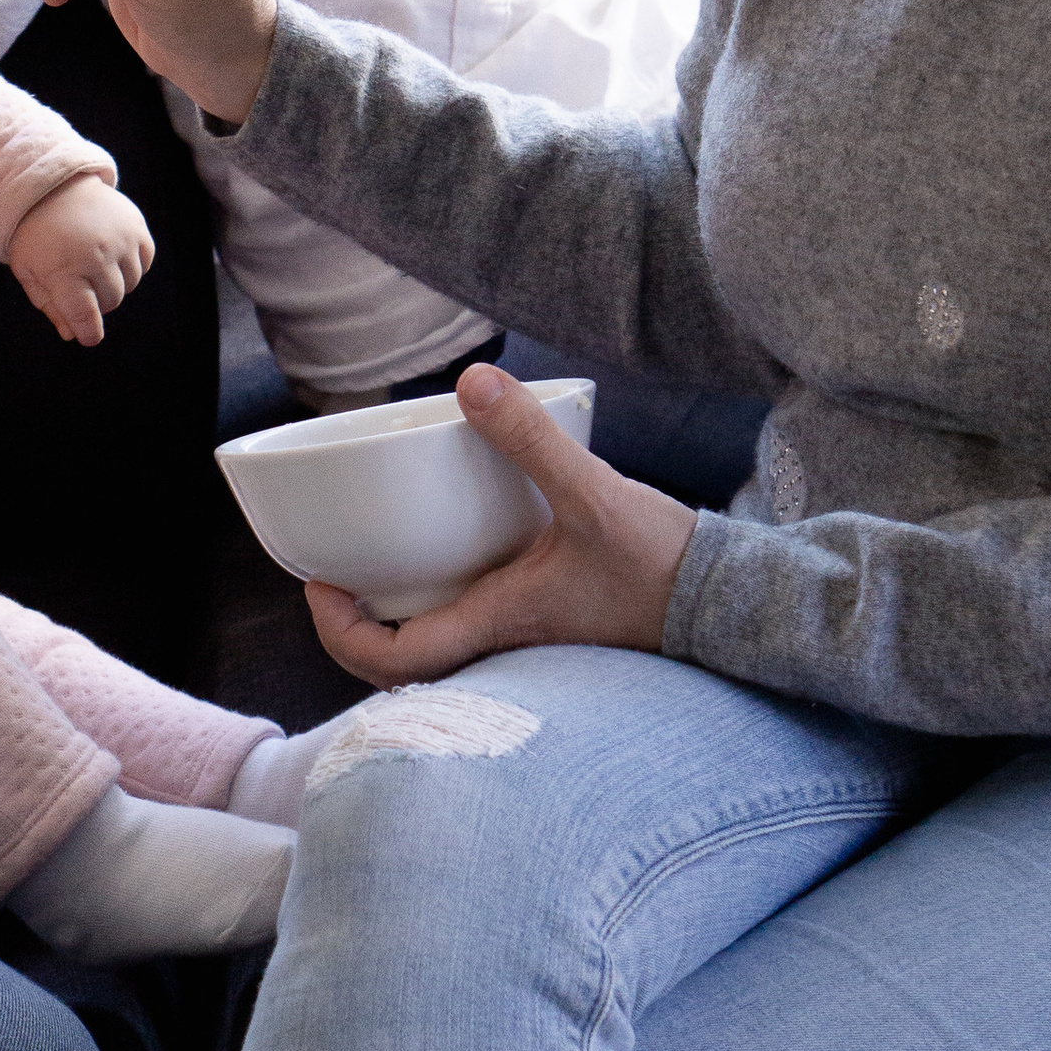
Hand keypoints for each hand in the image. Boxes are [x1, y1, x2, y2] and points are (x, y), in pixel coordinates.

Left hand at [7, 178, 153, 347]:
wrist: (52, 187)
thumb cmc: (37, 236)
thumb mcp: (29, 272)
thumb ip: (50, 306)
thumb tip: (72, 334)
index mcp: (63, 270)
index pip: (85, 315)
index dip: (89, 332)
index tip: (88, 336)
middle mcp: (95, 255)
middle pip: (111, 301)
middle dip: (98, 301)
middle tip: (81, 286)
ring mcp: (119, 239)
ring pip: (129, 284)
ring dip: (114, 283)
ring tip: (93, 266)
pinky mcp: (136, 226)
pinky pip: (144, 262)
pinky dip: (130, 265)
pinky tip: (111, 253)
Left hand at [305, 362, 697, 684]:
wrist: (731, 604)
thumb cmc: (665, 566)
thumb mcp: (593, 493)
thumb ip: (532, 440)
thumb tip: (471, 384)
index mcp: (499, 625)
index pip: (394, 660)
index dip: (341, 632)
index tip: (320, 584)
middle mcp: (506, 646)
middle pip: (403, 667)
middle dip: (357, 627)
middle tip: (336, 574)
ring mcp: (528, 643)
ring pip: (440, 649)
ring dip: (401, 614)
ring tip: (380, 561)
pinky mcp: (551, 625)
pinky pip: (477, 629)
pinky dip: (447, 600)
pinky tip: (457, 555)